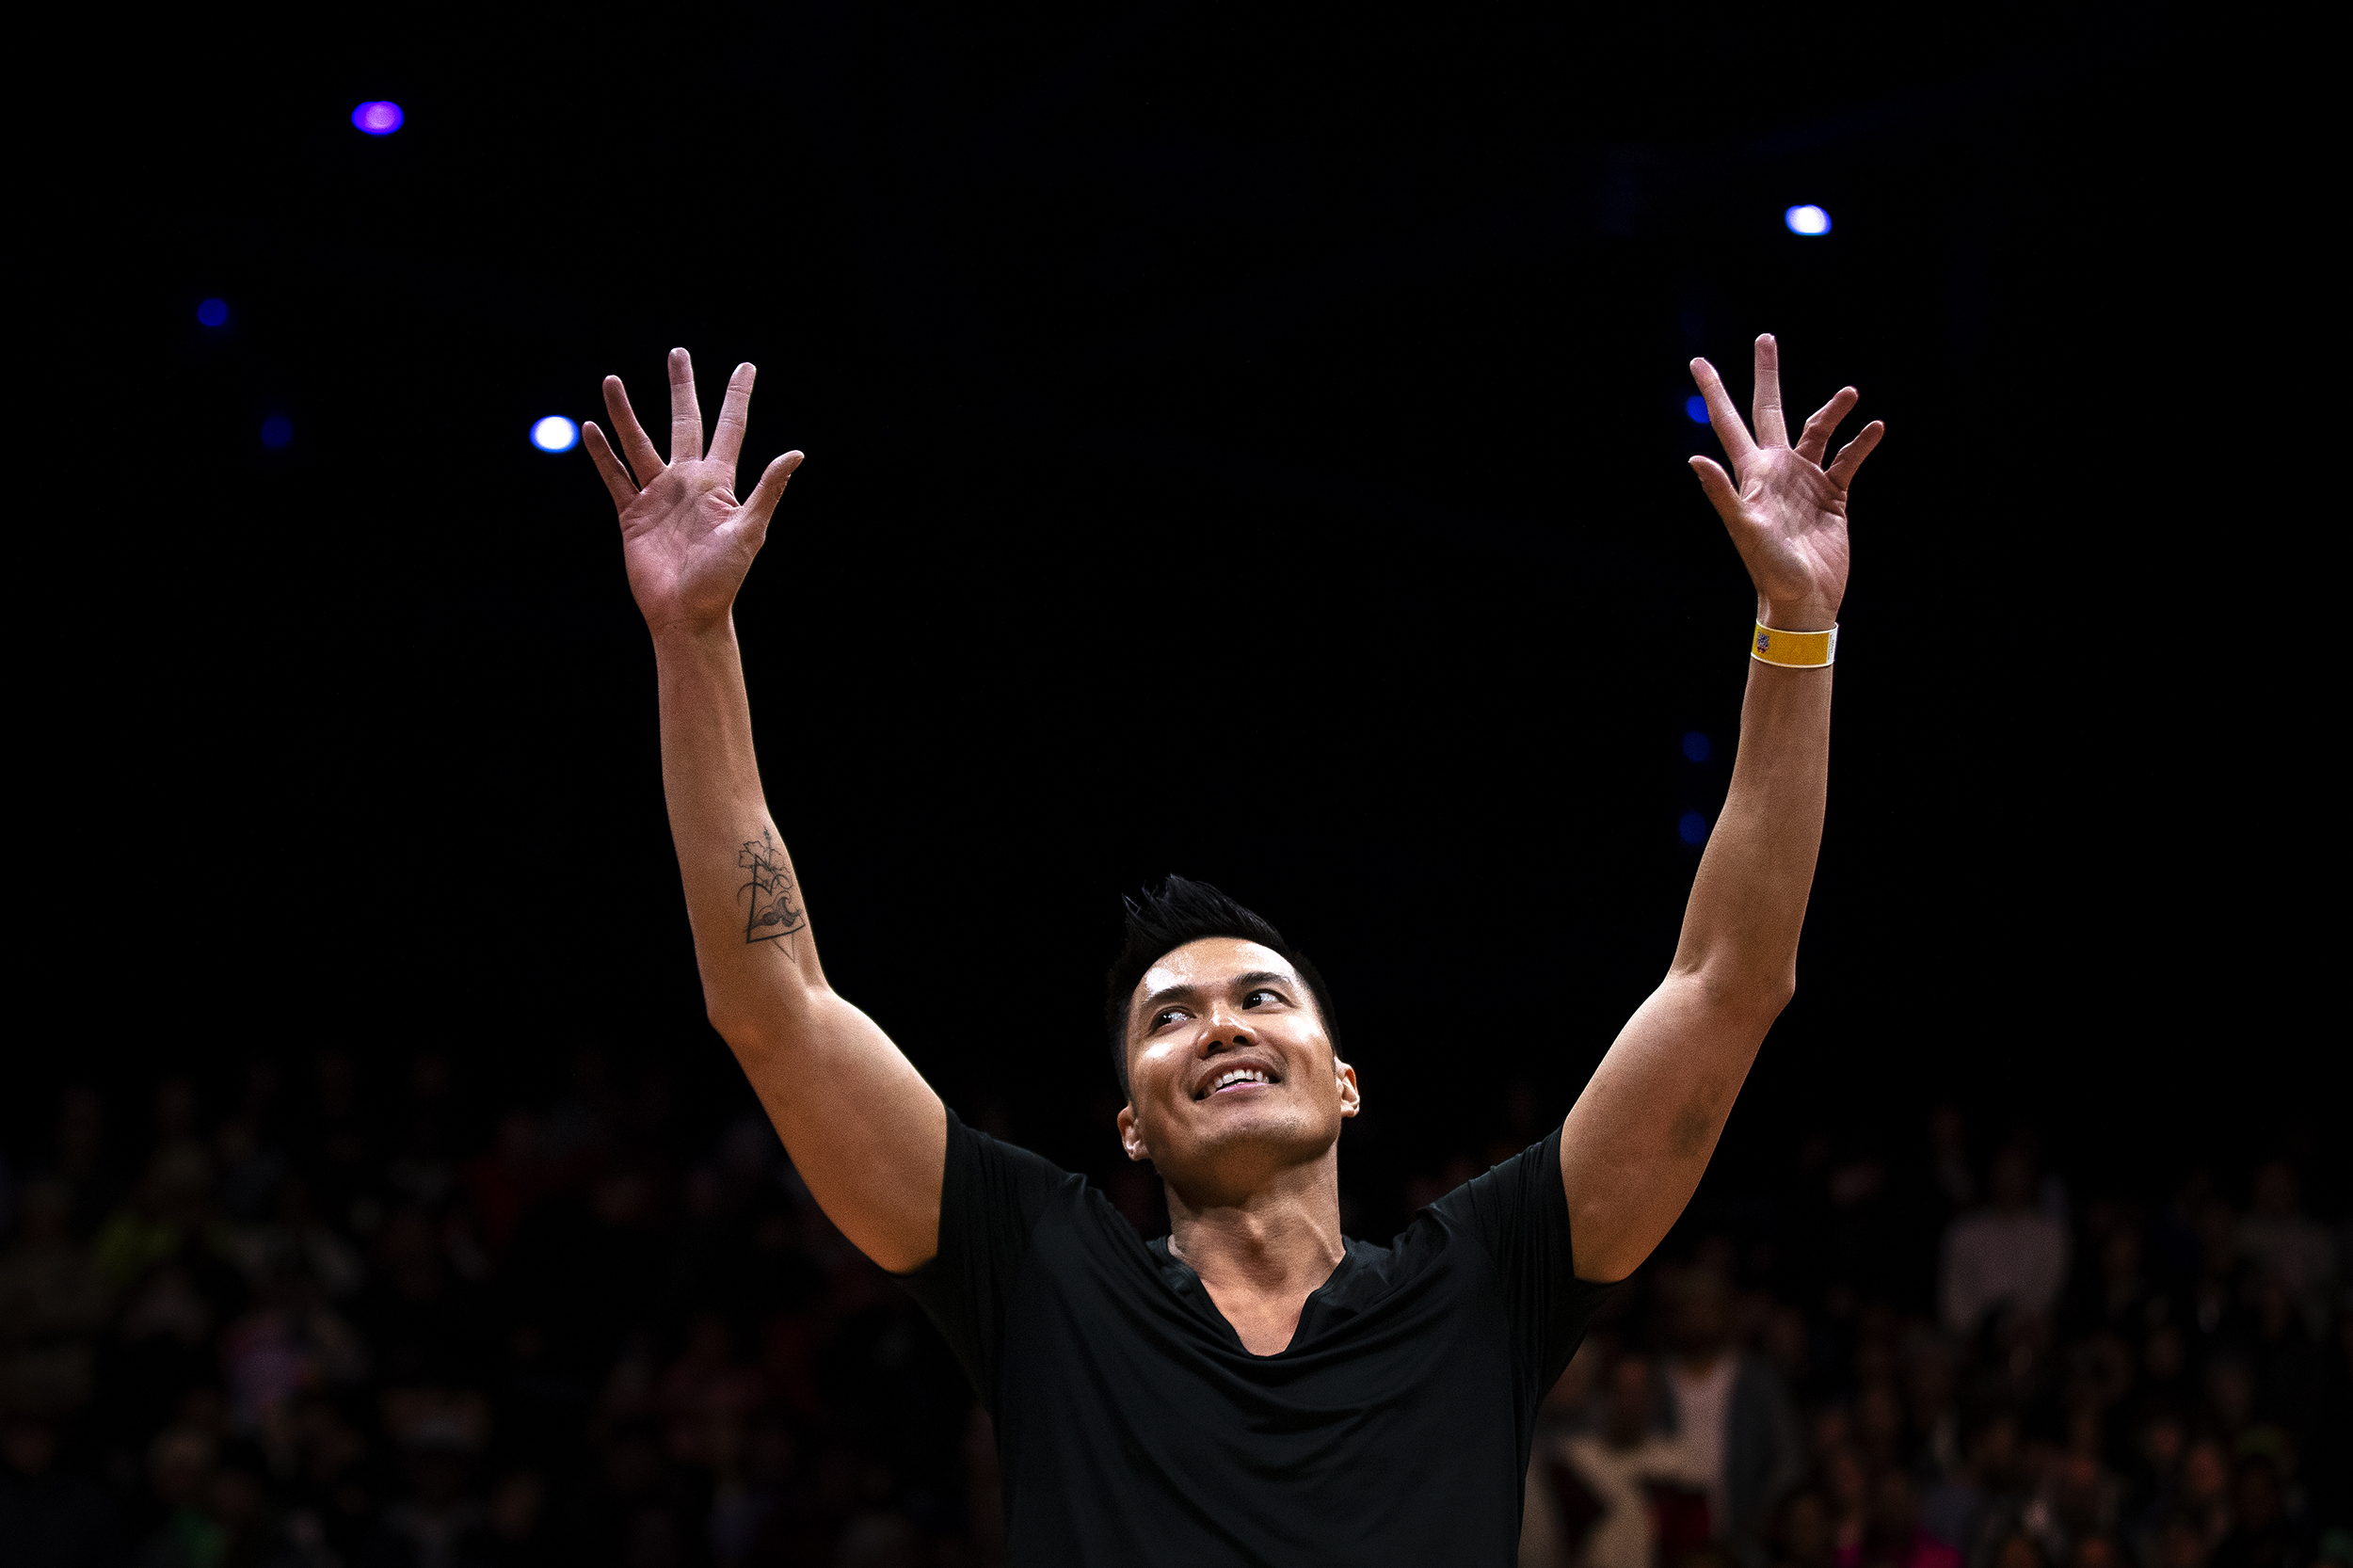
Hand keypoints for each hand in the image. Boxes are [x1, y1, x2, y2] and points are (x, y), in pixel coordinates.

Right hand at [584, 349, 802, 634]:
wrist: (687, 614)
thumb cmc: (723, 578)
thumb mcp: (750, 531)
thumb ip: (767, 490)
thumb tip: (796, 453)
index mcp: (719, 483)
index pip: (730, 428)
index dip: (736, 396)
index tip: (745, 366)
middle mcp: (688, 482)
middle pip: (683, 422)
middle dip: (682, 388)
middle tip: (678, 353)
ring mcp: (658, 496)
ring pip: (638, 443)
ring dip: (624, 413)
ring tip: (611, 380)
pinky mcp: (632, 514)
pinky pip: (615, 476)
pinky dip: (601, 454)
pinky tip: (590, 428)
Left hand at [1688, 335, 1882, 629]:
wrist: (1805, 596)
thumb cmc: (1768, 567)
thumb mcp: (1744, 528)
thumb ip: (1722, 492)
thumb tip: (1694, 458)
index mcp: (1751, 473)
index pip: (1729, 423)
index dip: (1715, 391)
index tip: (1698, 360)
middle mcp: (1777, 469)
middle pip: (1770, 411)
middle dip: (1767, 376)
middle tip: (1765, 339)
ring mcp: (1805, 480)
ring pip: (1818, 430)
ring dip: (1833, 410)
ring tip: (1850, 394)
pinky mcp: (1833, 495)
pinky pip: (1849, 460)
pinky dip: (1862, 443)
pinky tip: (1875, 428)